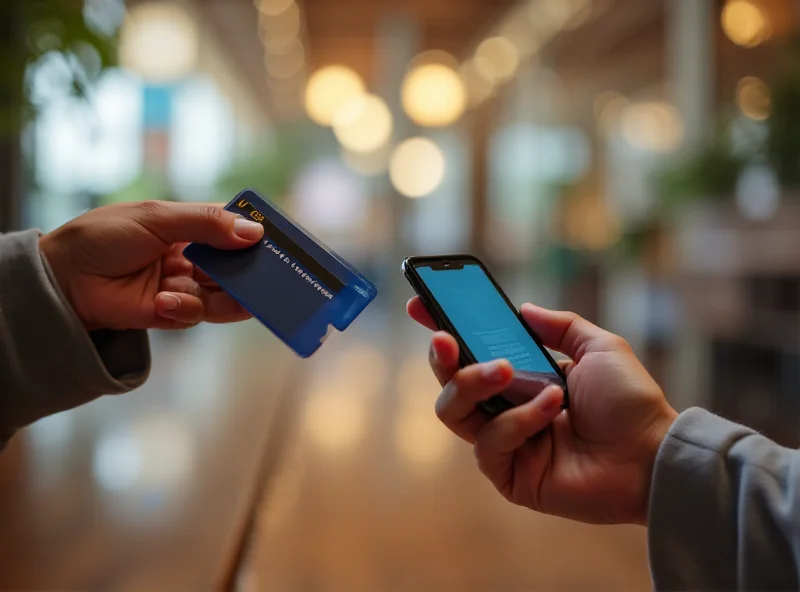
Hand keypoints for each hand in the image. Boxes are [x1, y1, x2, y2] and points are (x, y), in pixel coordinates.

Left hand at [40, 201, 263, 331]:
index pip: (231, 227)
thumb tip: (254, 232)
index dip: (255, 232)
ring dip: (229, 294)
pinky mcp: (171, 312)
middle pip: (234, 264)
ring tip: (241, 295)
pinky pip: (196, 312)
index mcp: (187, 226)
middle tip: (274, 274)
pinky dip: (186, 307)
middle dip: (252, 269)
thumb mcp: (157, 218)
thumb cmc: (103, 237)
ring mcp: (182, 284)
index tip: (279, 238)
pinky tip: (165, 300)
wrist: (62, 279)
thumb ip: (206, 224)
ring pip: (223, 292)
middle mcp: (190, 255)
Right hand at [407, 297, 677, 525]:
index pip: (470, 355)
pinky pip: (489, 444)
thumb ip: (559, 325)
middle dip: (443, 358)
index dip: (443, 332)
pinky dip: (517, 420)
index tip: (420, 306)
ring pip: (453, 413)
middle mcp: (507, 411)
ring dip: (474, 384)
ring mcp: (507, 444)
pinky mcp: (511, 476)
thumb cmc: (630, 402)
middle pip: (450, 384)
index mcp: (523, 380)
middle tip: (447, 339)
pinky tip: (550, 409)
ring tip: (506, 370)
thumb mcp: (599, 347)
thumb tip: (522, 307)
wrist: (653, 452)